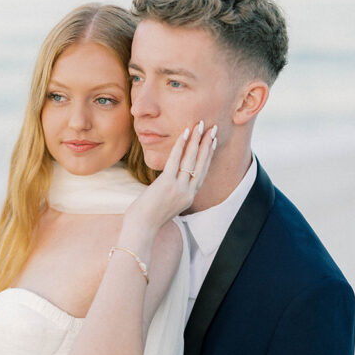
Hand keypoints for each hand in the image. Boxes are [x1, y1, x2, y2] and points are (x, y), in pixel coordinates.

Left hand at [124, 121, 216, 235]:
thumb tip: (169, 181)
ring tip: (201, 125)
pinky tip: (184, 133)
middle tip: (212, 128)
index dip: (208, 156)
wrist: (142, 228)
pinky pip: (175, 160)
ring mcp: (179, 188)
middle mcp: (188, 192)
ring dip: (197, 140)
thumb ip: (172, 192)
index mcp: (189, 197)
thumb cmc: (148, 217)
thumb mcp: (166, 205)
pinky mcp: (167, 184)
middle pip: (201, 164)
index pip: (202, 172)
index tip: (212, 142)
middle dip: (207, 144)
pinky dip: (180, 145)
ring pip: (192, 160)